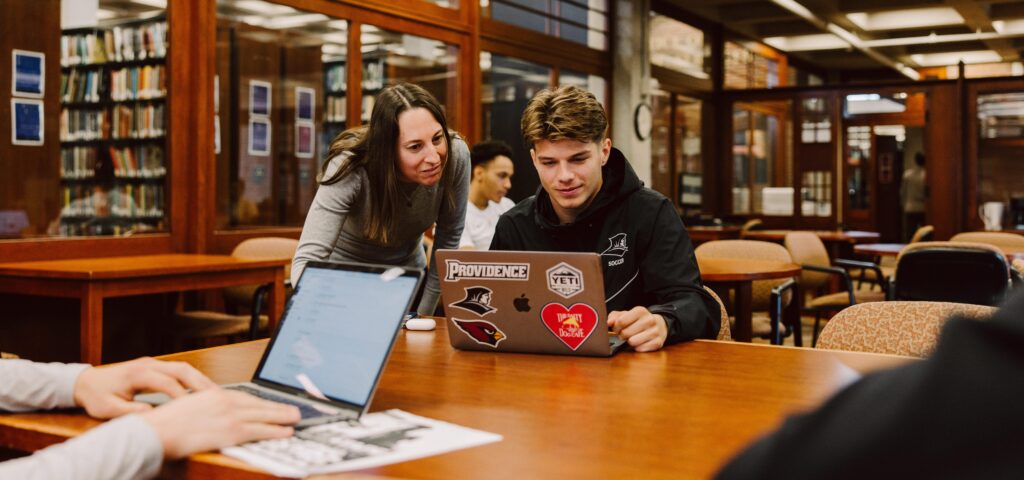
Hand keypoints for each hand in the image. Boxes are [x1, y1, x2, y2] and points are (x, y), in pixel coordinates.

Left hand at [73, 357, 216, 418]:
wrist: (86, 382)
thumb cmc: (96, 395)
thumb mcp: (108, 409)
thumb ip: (132, 412)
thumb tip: (155, 414)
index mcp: (138, 373)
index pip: (168, 383)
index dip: (183, 396)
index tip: (195, 409)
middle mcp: (149, 364)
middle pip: (182, 369)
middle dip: (201, 383)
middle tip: (217, 397)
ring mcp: (153, 363)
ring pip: (184, 367)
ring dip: (200, 379)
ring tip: (214, 393)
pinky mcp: (155, 366)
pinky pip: (179, 370)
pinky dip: (193, 378)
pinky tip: (201, 389)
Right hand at [141, 388, 299, 458]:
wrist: (154, 432)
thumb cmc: (164, 425)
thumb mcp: (187, 408)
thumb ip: (204, 409)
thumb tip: (213, 416)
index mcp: (213, 394)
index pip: (244, 396)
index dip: (261, 401)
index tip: (270, 403)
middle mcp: (225, 401)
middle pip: (258, 403)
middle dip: (277, 407)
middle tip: (293, 409)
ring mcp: (230, 415)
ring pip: (264, 414)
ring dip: (282, 416)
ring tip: (296, 418)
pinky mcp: (232, 430)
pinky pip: (260, 430)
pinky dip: (276, 430)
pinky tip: (286, 431)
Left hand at [608, 306, 667, 352]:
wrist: (659, 325)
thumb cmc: (639, 321)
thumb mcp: (627, 315)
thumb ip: (615, 317)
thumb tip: (609, 322)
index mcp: (640, 311)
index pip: (620, 321)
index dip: (616, 328)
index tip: (617, 329)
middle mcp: (649, 320)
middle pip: (625, 333)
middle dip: (622, 335)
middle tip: (625, 334)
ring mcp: (655, 331)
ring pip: (632, 342)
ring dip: (630, 342)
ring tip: (633, 338)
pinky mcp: (658, 342)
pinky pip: (640, 349)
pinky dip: (638, 347)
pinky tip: (640, 342)